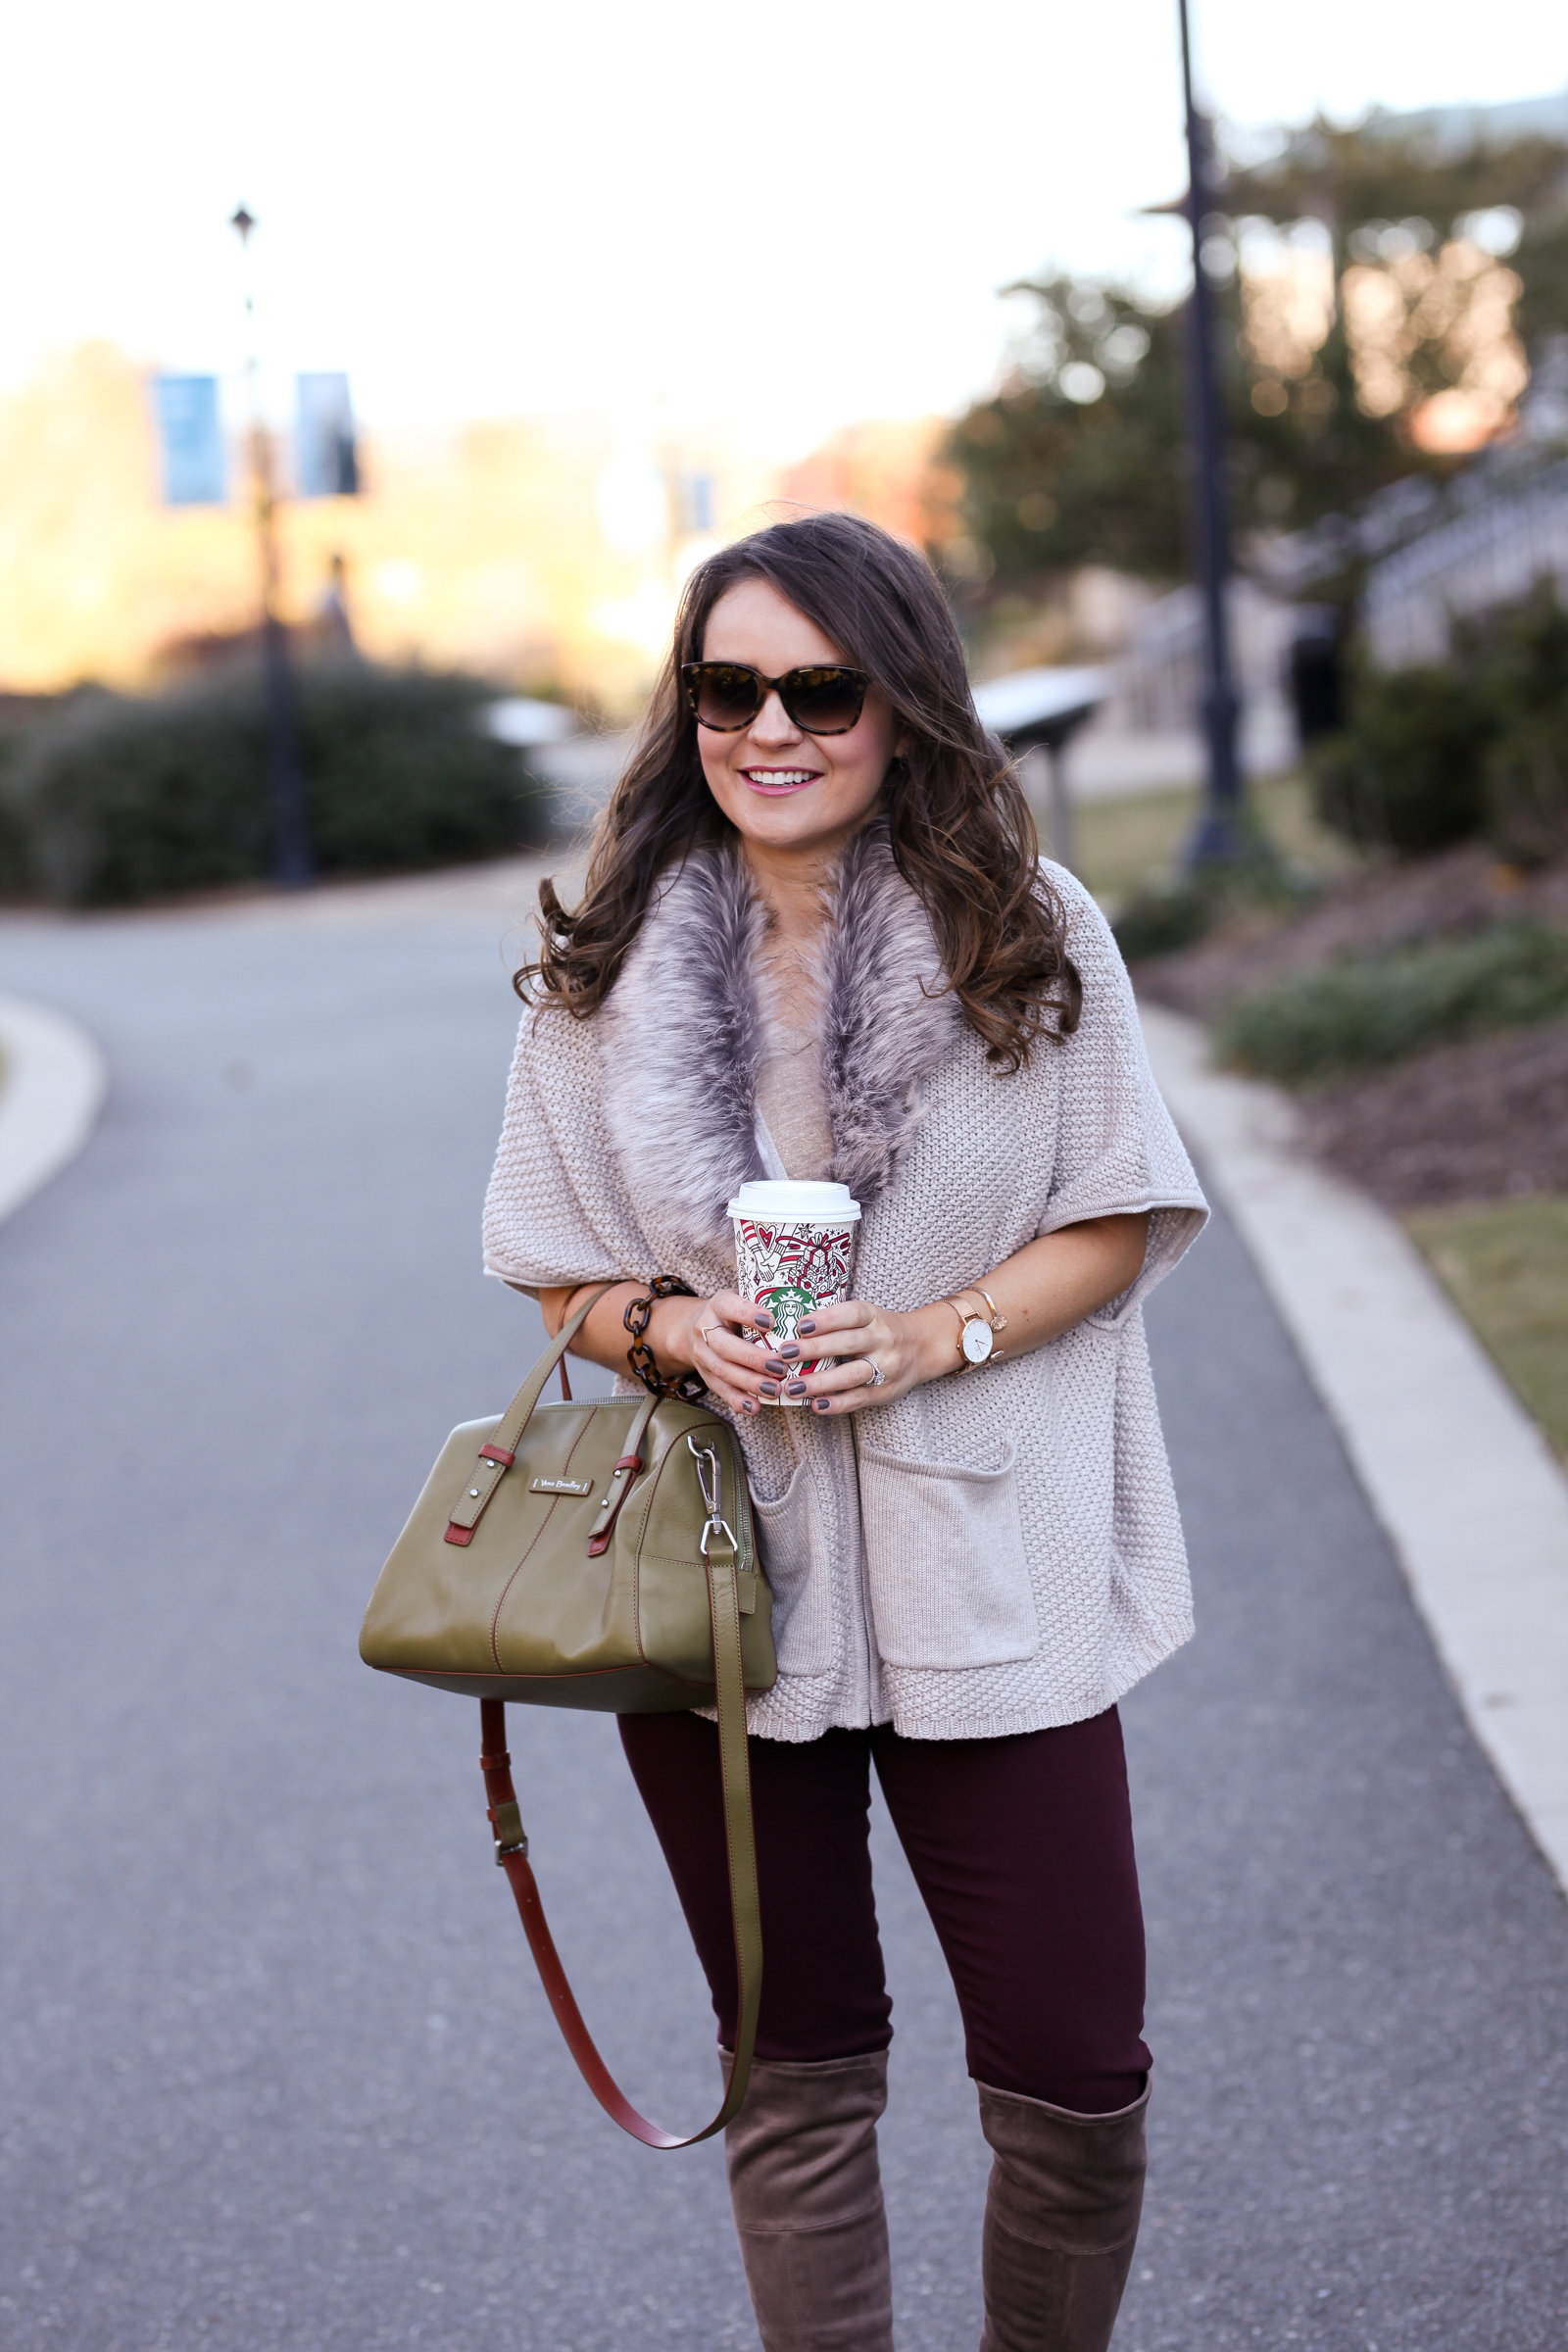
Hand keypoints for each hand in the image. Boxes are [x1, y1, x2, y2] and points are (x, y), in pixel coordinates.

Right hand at [650, 1288, 777, 1416]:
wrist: (695, 1328)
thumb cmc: (732, 1313)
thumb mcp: (742, 1298)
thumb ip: (763, 1303)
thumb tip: (802, 1311)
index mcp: (718, 1305)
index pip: (729, 1307)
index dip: (748, 1314)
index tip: (772, 1321)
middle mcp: (705, 1330)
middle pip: (725, 1346)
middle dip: (753, 1358)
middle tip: (780, 1367)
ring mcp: (703, 1355)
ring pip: (723, 1371)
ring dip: (750, 1382)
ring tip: (775, 1389)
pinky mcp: (706, 1375)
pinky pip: (721, 1390)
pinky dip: (738, 1400)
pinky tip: (756, 1407)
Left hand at [747, 1295, 950, 1416]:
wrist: (923, 1347)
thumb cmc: (880, 1330)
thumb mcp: (867, 1316)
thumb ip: (837, 1322)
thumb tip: (790, 1330)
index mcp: (874, 1316)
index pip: (850, 1314)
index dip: (826, 1319)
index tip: (800, 1325)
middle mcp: (883, 1340)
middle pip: (847, 1344)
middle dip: (814, 1349)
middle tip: (784, 1354)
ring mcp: (886, 1367)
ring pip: (851, 1375)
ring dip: (819, 1382)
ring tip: (792, 1387)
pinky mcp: (886, 1391)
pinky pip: (859, 1399)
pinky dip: (837, 1403)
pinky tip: (816, 1405)